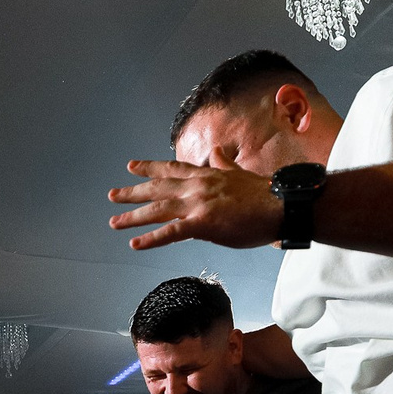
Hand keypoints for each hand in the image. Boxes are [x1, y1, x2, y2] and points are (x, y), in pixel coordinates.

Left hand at [108, 159, 280, 250]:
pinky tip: (136, 244)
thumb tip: (219, 150)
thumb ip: (224, 163)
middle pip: (157, 189)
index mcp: (205, 175)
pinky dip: (151, 239)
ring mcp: (198, 204)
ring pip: (158, 210)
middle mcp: (196, 187)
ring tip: (115, 223)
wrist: (280, 205)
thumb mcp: (239, 172)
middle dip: (132, 192)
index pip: (171, 168)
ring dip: (134, 217)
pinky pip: (171, 233)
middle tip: (113, 196)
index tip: (131, 167)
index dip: (149, 168)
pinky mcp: (203, 224)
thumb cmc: (263, 193)